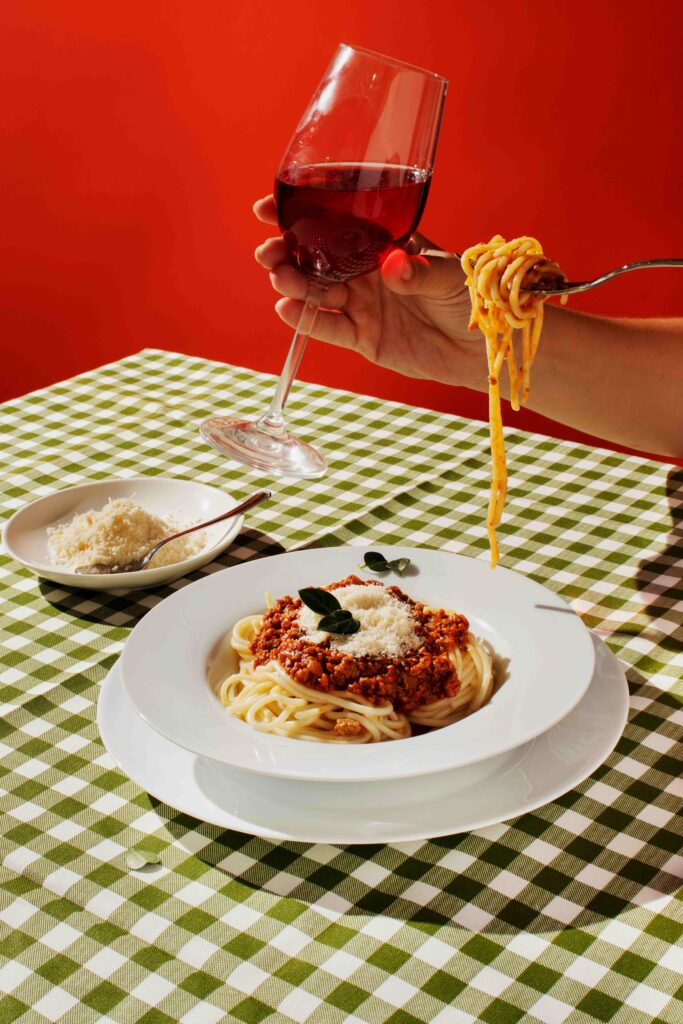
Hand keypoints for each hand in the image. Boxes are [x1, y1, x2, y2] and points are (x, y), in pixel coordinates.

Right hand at [253, 196, 482, 387]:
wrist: (483, 342)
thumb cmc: (471, 296)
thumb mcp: (449, 275)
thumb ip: (419, 271)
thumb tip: (393, 266)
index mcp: (381, 242)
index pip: (335, 223)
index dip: (301, 214)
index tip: (269, 208)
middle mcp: (365, 271)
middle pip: (316, 259)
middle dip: (287, 252)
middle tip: (268, 251)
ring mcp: (362, 304)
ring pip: (318, 291)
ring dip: (294, 283)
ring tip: (278, 277)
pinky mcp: (363, 337)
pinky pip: (330, 327)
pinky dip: (307, 319)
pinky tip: (286, 308)